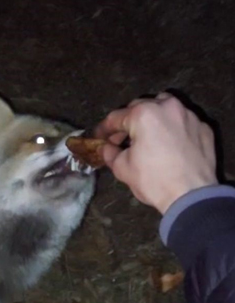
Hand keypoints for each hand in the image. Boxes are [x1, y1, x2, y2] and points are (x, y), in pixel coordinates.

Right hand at [93, 92, 217, 213]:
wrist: (192, 196)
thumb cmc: (153, 180)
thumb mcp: (122, 168)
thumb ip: (110, 152)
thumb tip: (106, 148)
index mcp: (143, 114)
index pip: (116, 117)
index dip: (104, 129)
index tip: (99, 138)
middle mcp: (168, 107)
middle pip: (141, 106)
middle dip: (129, 121)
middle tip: (121, 138)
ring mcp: (189, 116)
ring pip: (165, 107)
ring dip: (153, 116)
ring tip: (148, 134)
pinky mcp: (204, 127)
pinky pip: (183, 122)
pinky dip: (173, 128)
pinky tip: (170, 144)